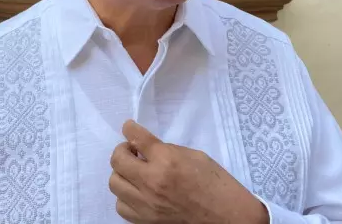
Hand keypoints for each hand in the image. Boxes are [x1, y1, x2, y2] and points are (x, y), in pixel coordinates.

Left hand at [109, 120, 268, 223]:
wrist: (227, 216)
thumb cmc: (216, 183)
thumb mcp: (194, 156)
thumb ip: (167, 150)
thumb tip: (147, 148)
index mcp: (167, 160)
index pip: (137, 138)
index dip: (130, 129)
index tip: (128, 127)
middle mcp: (152, 181)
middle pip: (117, 160)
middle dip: (123, 150)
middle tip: (133, 151)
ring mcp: (146, 204)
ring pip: (114, 183)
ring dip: (122, 173)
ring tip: (135, 171)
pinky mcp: (146, 220)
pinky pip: (121, 205)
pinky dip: (126, 196)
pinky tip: (137, 191)